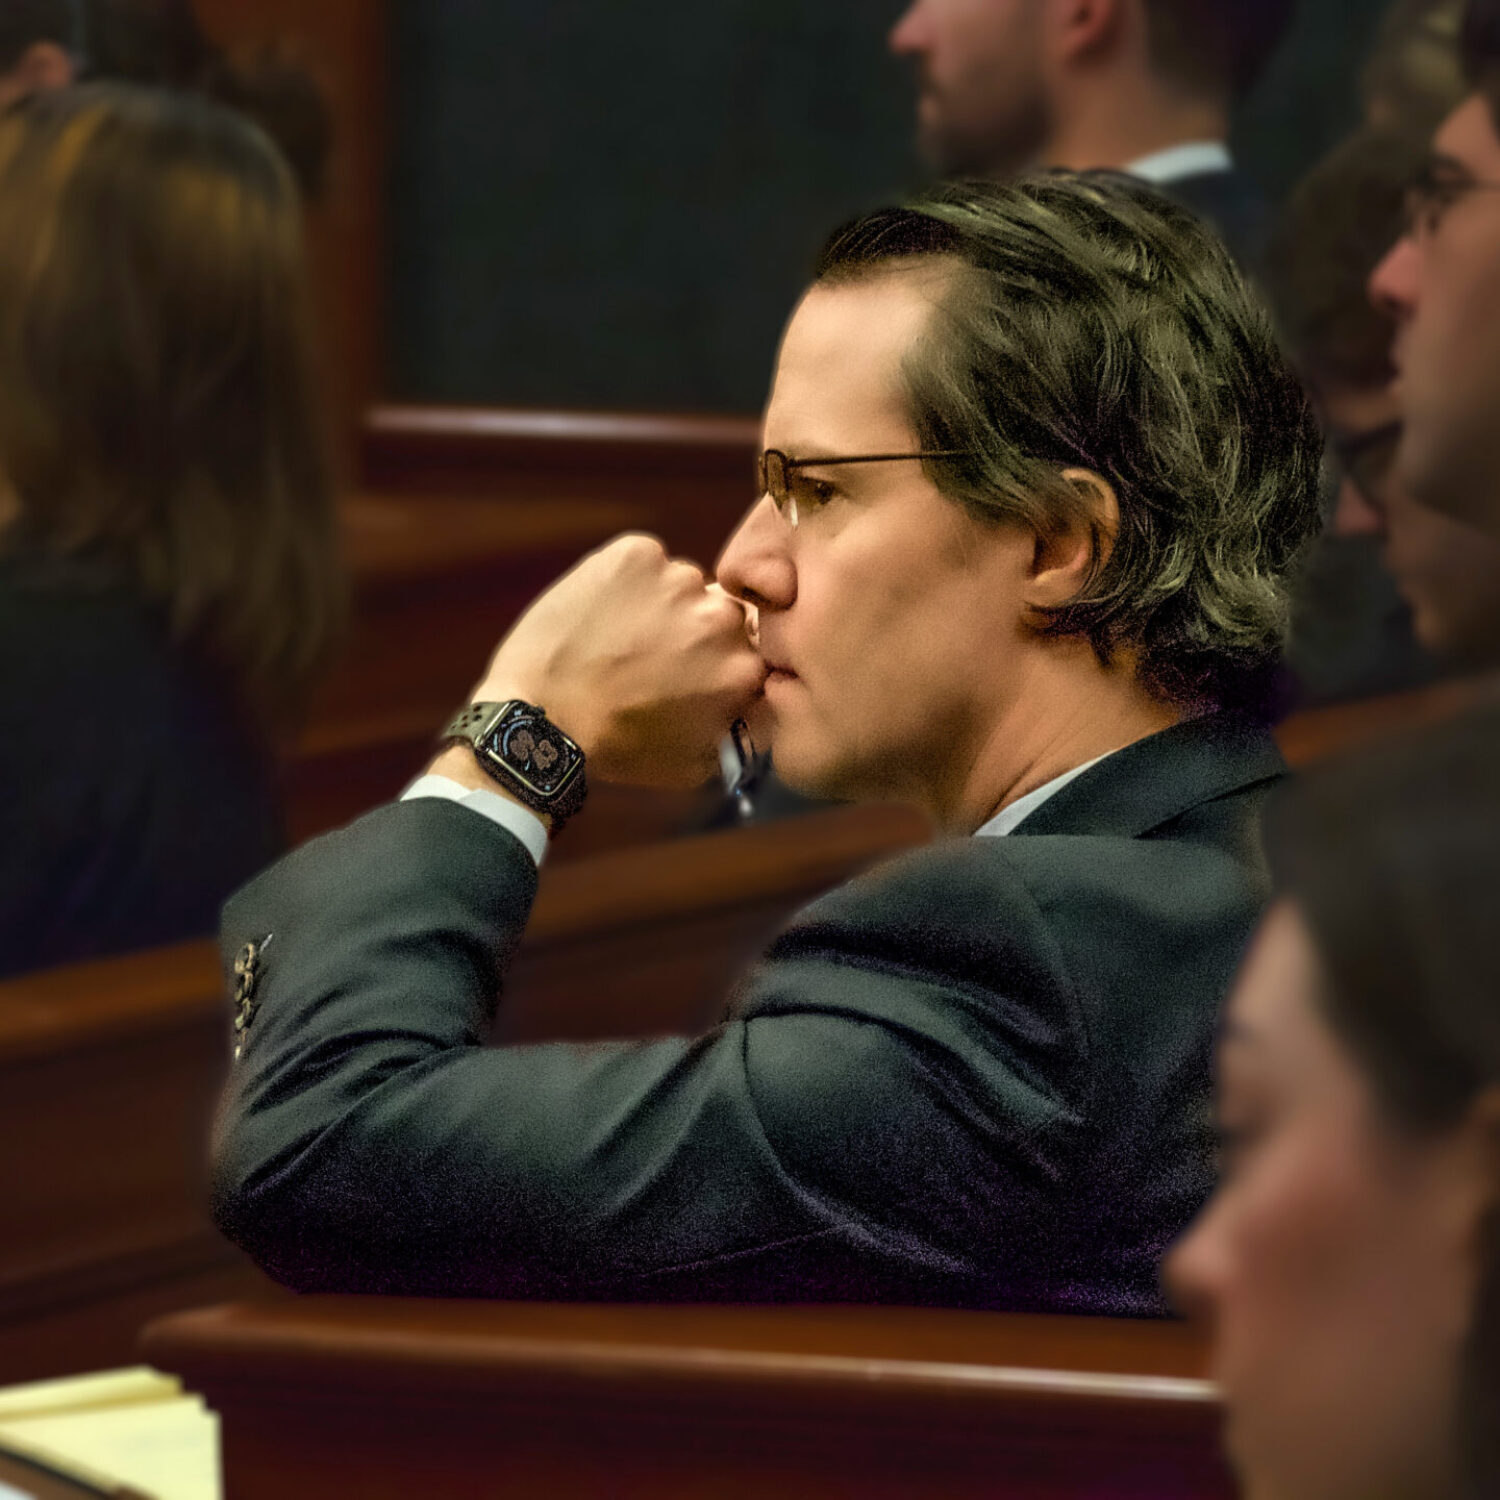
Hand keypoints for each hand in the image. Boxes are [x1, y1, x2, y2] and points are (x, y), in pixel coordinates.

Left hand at [468, 534, 765, 786]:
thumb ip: (736, 729)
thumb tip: (748, 709)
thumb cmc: (616, 748)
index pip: (750, 650)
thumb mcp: (696, 762)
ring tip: (617, 636)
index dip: (720, 660)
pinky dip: (625, 580)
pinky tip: (599, 614)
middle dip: (694, 630)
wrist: (541, 720)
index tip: (693, 671)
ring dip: (659, 603)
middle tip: (652, 654)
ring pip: (680, 584)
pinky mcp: (635, 554)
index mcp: (743, 667)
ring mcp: (677, 579)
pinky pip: (642, 560)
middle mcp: (720, 616)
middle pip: (719, 610)